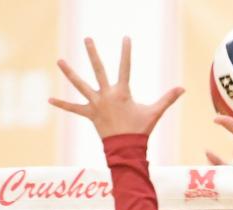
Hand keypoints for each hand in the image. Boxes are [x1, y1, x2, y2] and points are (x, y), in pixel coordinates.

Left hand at [49, 37, 182, 137]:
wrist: (127, 148)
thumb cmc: (141, 130)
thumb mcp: (155, 113)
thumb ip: (168, 99)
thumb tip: (183, 89)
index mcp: (122, 92)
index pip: (126, 67)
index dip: (126, 52)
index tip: (126, 38)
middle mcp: (106, 95)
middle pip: (98, 70)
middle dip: (92, 53)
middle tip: (87, 39)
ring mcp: (96, 104)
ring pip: (80, 85)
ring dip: (69, 73)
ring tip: (59, 61)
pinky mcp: (90, 114)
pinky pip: (74, 109)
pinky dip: (62, 105)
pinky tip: (49, 100)